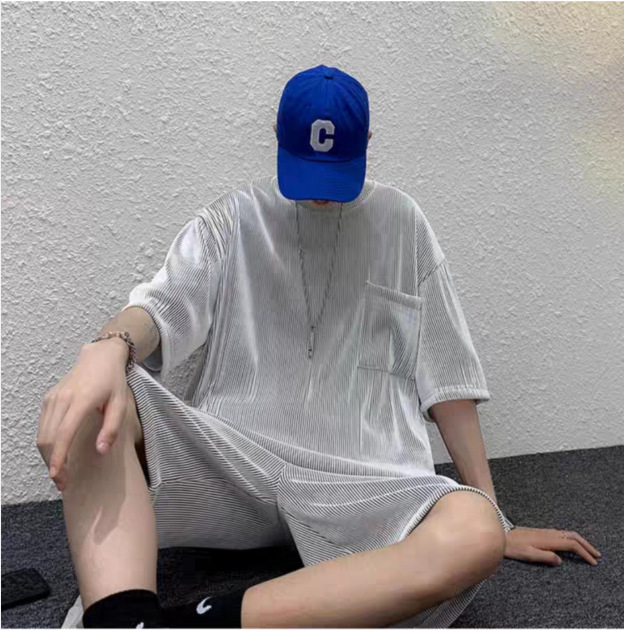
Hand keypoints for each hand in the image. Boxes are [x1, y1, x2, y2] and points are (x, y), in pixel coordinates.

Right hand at [36, 340, 128, 491]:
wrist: (99, 358)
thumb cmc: (113, 382)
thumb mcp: (121, 403)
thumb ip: (111, 428)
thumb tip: (100, 452)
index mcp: (82, 400)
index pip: (64, 433)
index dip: (59, 457)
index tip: (58, 477)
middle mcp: (62, 398)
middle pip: (49, 438)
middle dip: (53, 463)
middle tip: (64, 483)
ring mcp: (52, 398)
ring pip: (42, 434)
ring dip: (48, 456)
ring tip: (60, 473)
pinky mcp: (48, 399)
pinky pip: (42, 426)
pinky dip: (47, 444)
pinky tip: (57, 454)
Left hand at [504, 526, 601, 565]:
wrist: (501, 535)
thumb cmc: (513, 547)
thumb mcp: (528, 554)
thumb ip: (545, 557)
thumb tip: (560, 560)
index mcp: (548, 539)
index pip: (572, 544)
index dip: (584, 552)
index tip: (593, 562)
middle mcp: (549, 533)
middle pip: (573, 536)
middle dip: (587, 545)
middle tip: (597, 555)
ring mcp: (545, 532)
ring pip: (568, 534)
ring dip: (581, 541)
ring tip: (588, 550)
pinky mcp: (542, 532)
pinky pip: (562, 534)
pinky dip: (572, 539)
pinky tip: (572, 544)